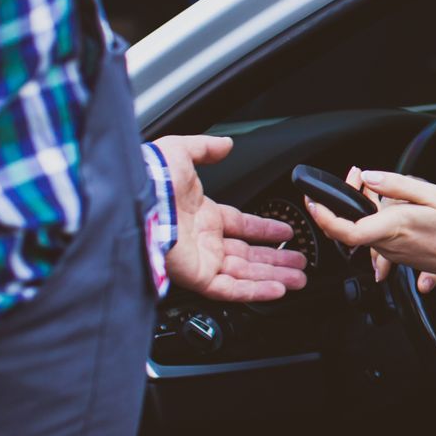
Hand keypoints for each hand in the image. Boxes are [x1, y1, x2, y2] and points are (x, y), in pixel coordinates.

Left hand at [157, 135, 308, 301]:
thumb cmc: (152, 178)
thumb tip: (226, 144)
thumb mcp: (181, 151)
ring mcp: (201, 260)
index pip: (241, 225)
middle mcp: (204, 240)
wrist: (135, 200)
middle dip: (277, 259)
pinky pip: (231, 289)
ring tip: (299, 279)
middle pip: (249, 254)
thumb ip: (205, 148)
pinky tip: (278, 290)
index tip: (286, 232)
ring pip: (245, 274)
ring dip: (274, 277)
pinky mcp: (197, 276)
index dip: (265, 229)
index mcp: (202, 215)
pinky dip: (256, 291)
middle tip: (300, 262)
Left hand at [306, 169, 435, 294]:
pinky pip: (374, 235)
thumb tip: (370, 177)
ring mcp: (390, 251)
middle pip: (349, 225)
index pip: (347, 229)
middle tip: (355, 174)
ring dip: (359, 206)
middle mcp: (387, 243)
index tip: (314, 201)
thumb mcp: (435, 195)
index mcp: (394, 227)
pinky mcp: (395, 254)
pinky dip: (371, 217)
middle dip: (343, 198)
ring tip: (373, 184)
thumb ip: (399, 184)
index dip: (324, 216)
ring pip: (361, 229)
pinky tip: (386, 202)